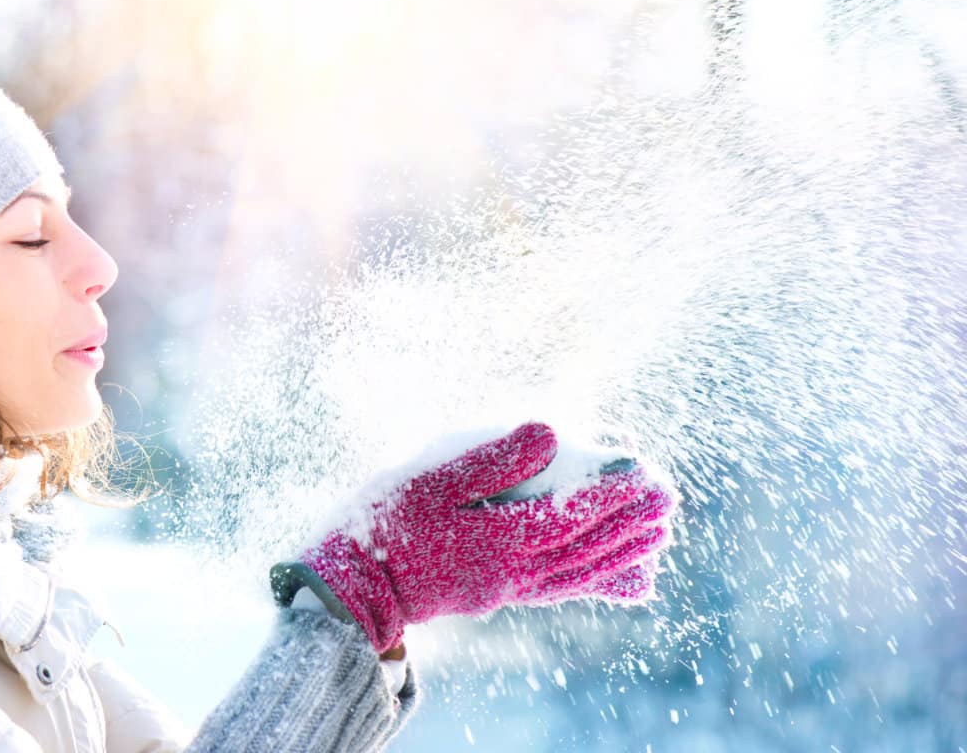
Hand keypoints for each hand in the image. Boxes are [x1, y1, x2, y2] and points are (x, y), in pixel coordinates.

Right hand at [270, 422, 677, 651]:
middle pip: (584, 544)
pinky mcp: (498, 594)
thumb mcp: (429, 479)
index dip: (608, 490)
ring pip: (579, 570)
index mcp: (496, 537)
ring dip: (622, 549)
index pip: (568, 513)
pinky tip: (614, 572)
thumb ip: (491, 458)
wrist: (358, 586)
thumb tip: (549, 431)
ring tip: (659, 532)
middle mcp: (511, 569)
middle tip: (667, 495)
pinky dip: (595, 579)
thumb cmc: (386, 523)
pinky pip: (560, 589)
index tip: (641, 467)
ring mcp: (507, 586)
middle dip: (629, 519)